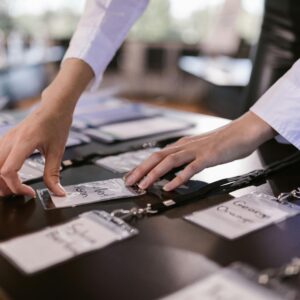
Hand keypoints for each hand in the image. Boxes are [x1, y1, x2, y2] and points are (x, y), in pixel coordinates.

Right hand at [0, 58, 93, 196]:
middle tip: (20, 193)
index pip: (8, 171)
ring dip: (0, 179)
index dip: (16, 186)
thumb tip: (57, 192)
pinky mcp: (7, 139)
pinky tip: (11, 175)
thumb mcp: (58, 151)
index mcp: (24, 142)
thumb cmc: (56, 124)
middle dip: (5, 187)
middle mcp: (10, 140)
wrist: (53, 107)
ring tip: (14, 187)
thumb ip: (53, 173)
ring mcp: (6, 139)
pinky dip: (0, 169)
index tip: (29, 192)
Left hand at [125, 112, 275, 190]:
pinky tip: (170, 186)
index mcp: (183, 145)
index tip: (131, 175)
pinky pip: (190, 168)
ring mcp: (196, 150)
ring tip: (143, 186)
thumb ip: (187, 159)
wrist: (244, 130)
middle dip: (140, 170)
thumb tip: (174, 171)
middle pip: (157, 157)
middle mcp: (185, 146)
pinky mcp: (208, 157)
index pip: (157, 155)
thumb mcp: (201, 150)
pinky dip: (178, 178)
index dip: (142, 166)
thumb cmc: (224, 142)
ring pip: (169, 161)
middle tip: (128, 181)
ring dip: (154, 174)